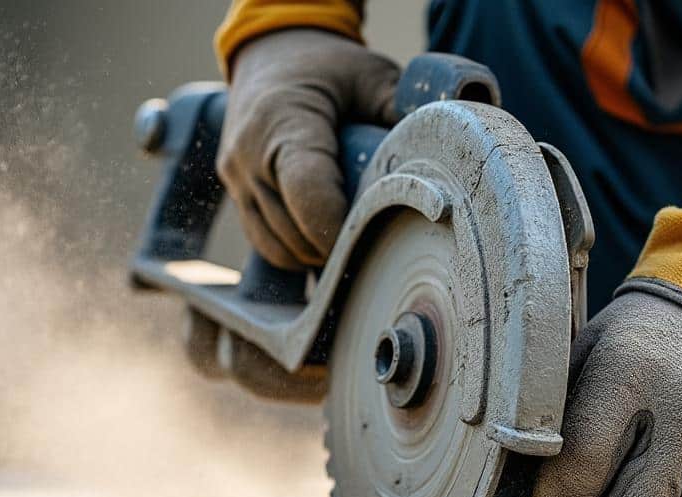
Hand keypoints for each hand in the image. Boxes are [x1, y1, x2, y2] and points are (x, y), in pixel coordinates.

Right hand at [217, 28, 399, 269]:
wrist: (272, 53)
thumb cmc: (327, 66)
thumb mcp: (371, 74)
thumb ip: (402, 110)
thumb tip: (444, 151)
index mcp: (283, 121)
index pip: (308, 192)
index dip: (339, 228)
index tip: (375, 241)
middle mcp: (249, 154)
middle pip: (295, 230)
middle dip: (337, 248)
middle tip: (383, 248)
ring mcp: (237, 178)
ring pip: (279, 246)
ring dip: (317, 257)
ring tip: (359, 248)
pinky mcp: (237, 194)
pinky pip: (267, 244)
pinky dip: (298, 253)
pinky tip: (330, 247)